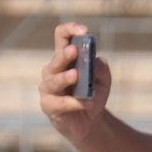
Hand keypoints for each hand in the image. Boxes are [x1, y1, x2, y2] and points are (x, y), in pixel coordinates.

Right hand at [40, 21, 110, 144]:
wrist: (90, 121)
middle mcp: (53, 70)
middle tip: (75, 51)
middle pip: (57, 58)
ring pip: (54, 80)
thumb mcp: (103, 79)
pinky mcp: (49, 105)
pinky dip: (74, 103)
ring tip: (76, 76)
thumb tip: (94, 62)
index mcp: (65, 58)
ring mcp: (48, 87)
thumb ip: (101, 68)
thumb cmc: (92, 94)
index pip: (62, 37)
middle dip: (65, 55)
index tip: (84, 30)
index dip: (70, 30)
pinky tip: (87, 103)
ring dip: (66, 77)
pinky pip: (60, 103)